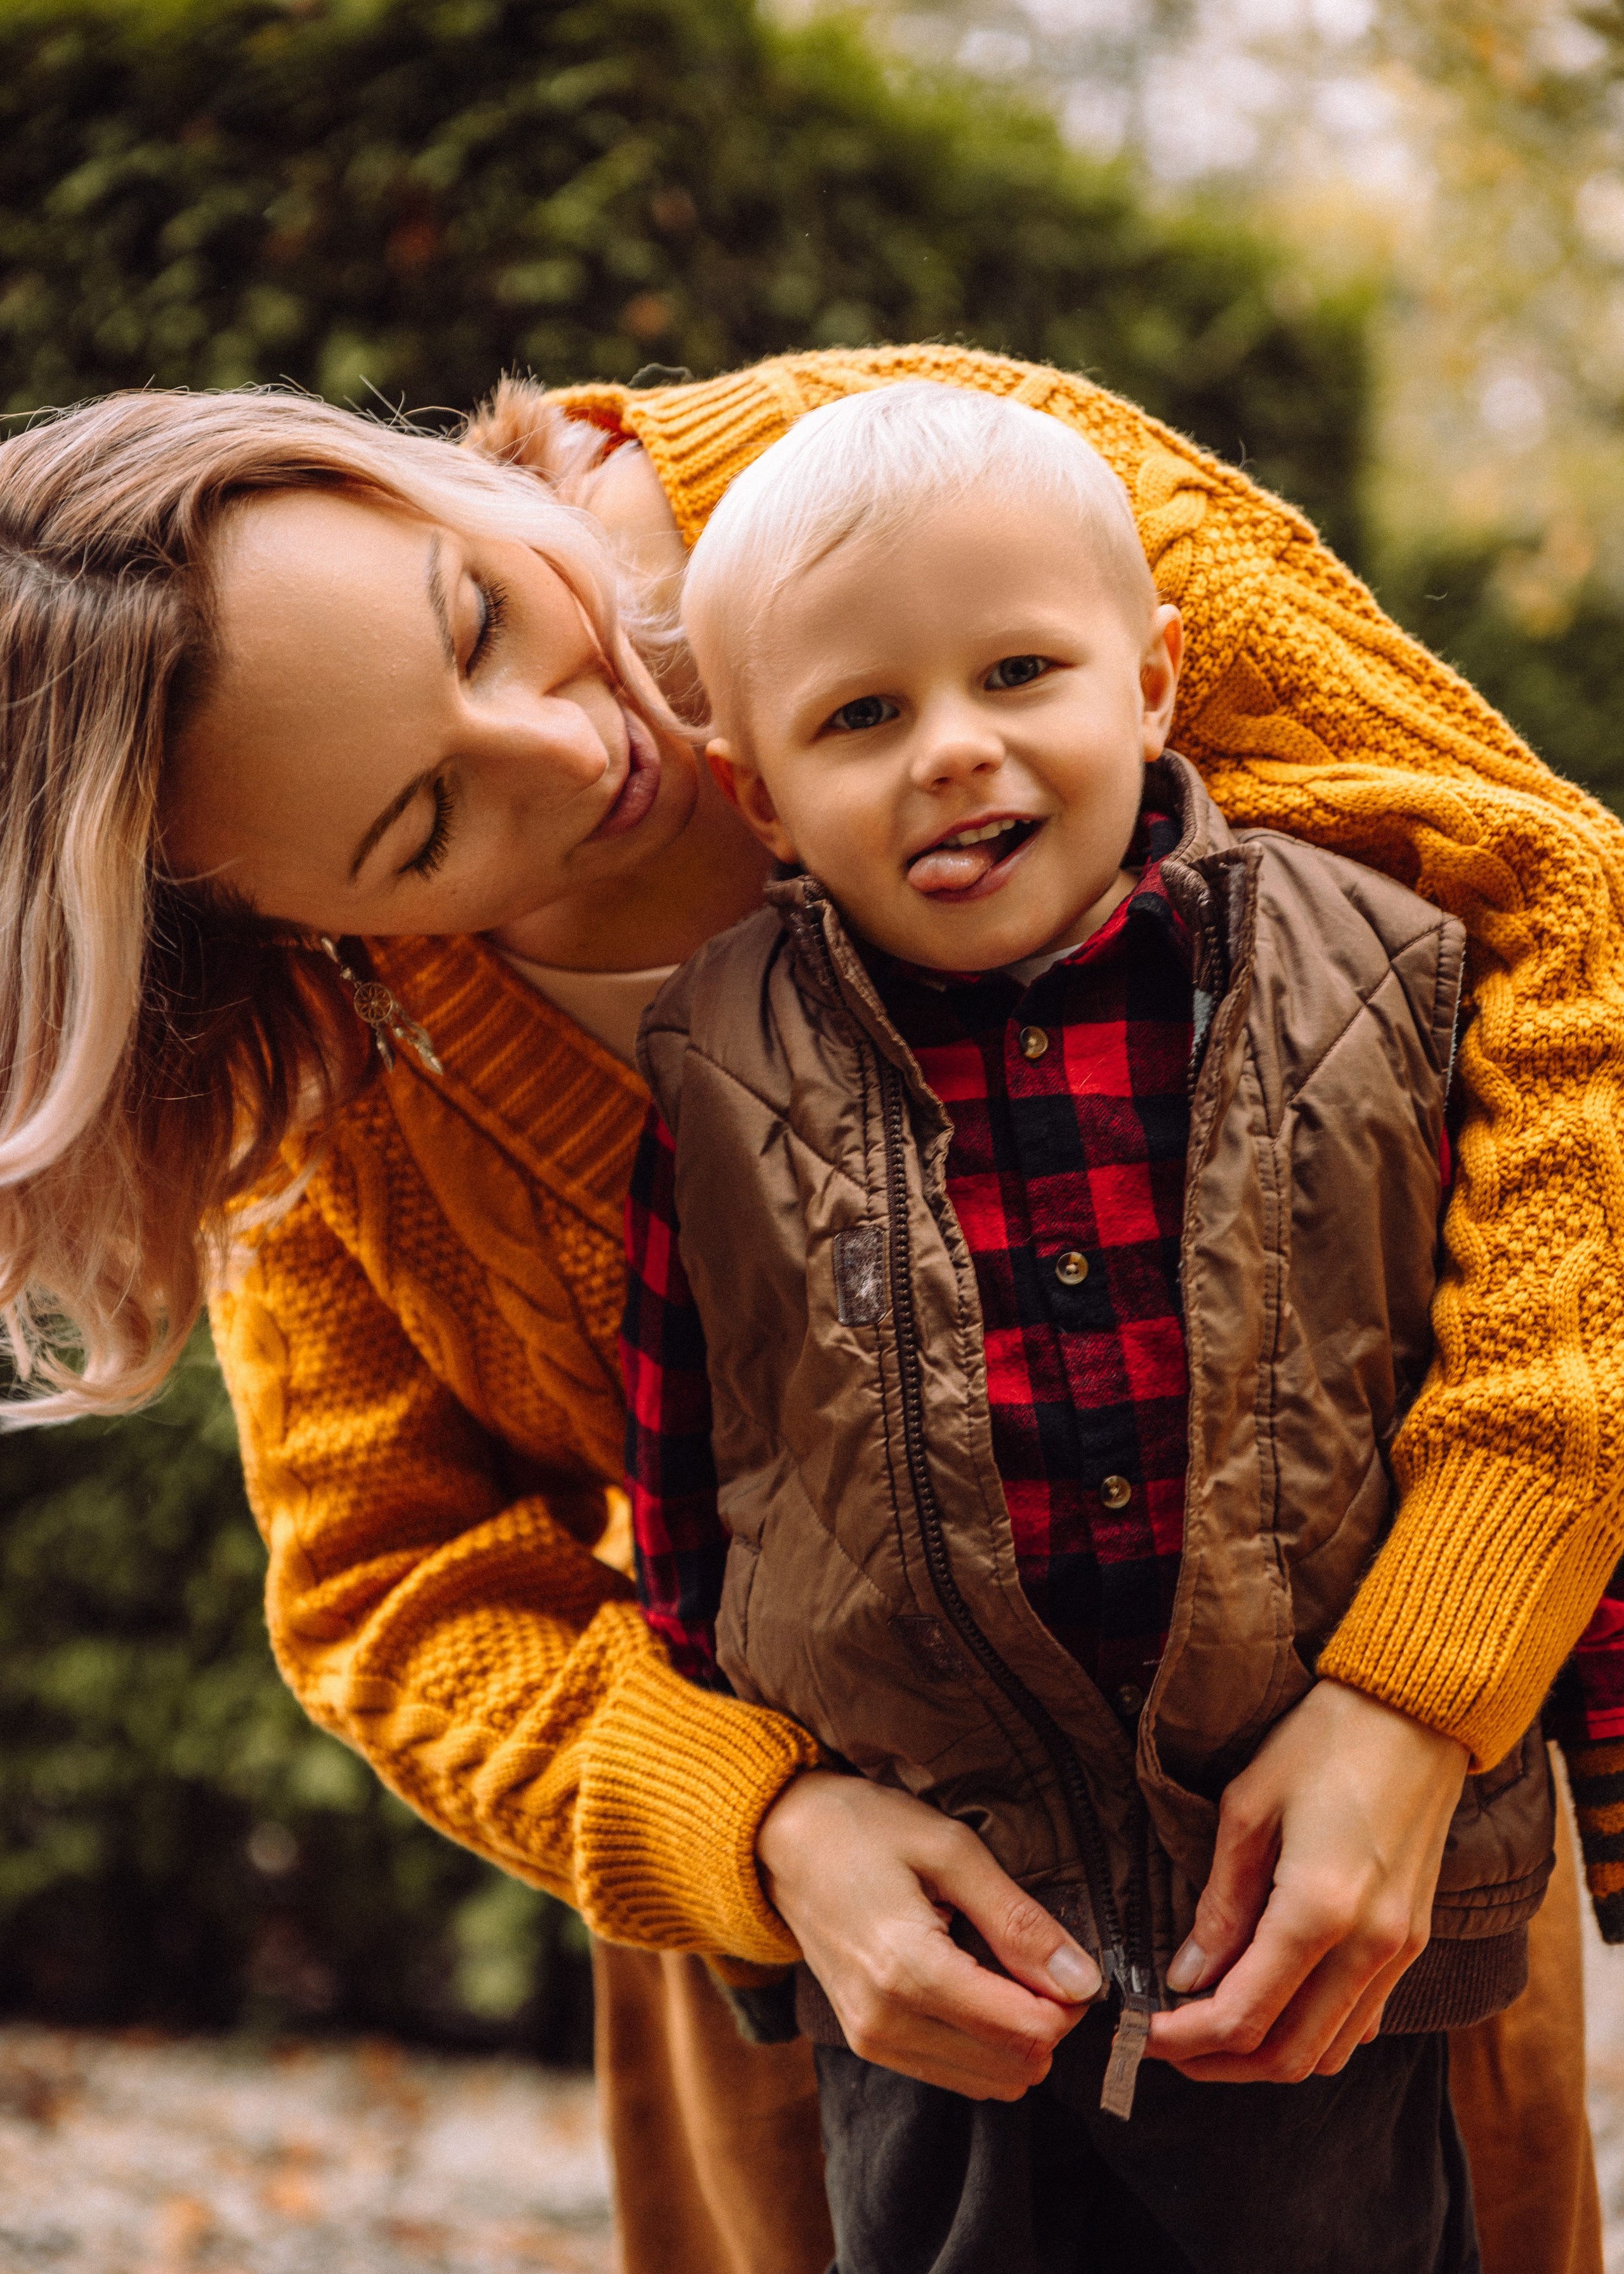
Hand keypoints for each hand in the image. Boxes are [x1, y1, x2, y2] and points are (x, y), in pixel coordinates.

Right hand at [755, 1770, 1100, 2099]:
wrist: (783, 1841)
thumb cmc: (864, 1829)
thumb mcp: (950, 1850)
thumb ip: (1017, 1920)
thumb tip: (1082, 1980)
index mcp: (908, 1970)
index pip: (1025, 2031)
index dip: (1068, 2003)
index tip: (1068, 1961)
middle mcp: (886, 2022)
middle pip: (1014, 2067)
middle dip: (1048, 2022)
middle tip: (1042, 1961)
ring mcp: (873, 2041)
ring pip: (989, 2082)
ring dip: (1017, 2039)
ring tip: (1007, 1970)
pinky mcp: (869, 2045)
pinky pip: (955, 2074)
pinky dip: (984, 2045)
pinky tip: (977, 1989)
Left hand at [1147, 1680, 1468, 2082]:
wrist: (1418, 1710)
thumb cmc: (1324, 1742)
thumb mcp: (1248, 1808)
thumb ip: (1221, 1903)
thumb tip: (1189, 1975)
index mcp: (1320, 1911)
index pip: (1244, 2015)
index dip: (1186, 2039)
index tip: (1143, 2034)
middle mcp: (1370, 1947)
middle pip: (1290, 2056)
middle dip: (1221, 2064)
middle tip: (1170, 2044)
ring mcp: (1400, 1950)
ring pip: (1332, 2050)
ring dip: (1269, 2056)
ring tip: (1212, 2029)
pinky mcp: (1415, 1941)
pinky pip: (1363, 2019)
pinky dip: (1315, 2031)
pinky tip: (1274, 2001)